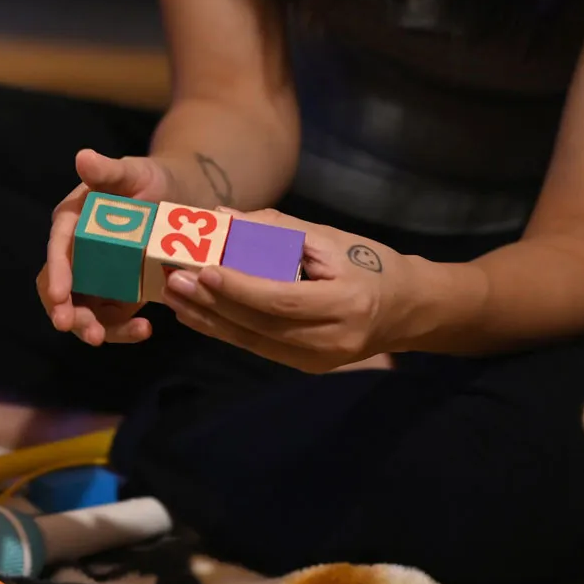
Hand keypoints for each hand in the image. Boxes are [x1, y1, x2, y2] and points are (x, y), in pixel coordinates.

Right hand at [37, 149, 173, 346]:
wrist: (176, 199)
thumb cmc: (149, 180)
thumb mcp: (133, 173)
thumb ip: (109, 171)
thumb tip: (83, 158)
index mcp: (72, 221)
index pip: (58, 249)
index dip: (57, 274)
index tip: (61, 297)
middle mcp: (76, 251)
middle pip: (61, 289)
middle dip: (69, 314)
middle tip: (90, 334)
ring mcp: (93, 276)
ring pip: (83, 310)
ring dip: (99, 328)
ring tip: (135, 332)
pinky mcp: (113, 293)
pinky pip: (109, 318)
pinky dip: (123, 329)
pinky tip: (145, 328)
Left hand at [162, 208, 395, 372]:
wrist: (407, 309)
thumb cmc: (371, 264)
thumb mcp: (330, 239)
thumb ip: (275, 229)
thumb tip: (222, 217)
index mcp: (345, 304)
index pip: (282, 299)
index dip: (241, 287)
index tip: (205, 269)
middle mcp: (331, 340)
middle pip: (261, 325)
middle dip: (214, 304)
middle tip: (177, 281)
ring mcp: (318, 361)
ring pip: (253, 341)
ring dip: (210, 320)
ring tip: (176, 297)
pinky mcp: (306, 366)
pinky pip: (258, 346)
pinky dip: (226, 329)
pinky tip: (199, 314)